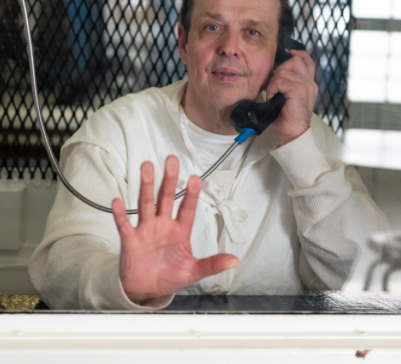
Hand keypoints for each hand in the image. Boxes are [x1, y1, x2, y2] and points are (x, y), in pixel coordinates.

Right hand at [111, 156, 238, 302]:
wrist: (146, 289)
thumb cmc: (170, 275)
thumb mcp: (193, 272)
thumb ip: (211, 264)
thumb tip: (235, 261)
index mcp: (180, 231)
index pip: (187, 209)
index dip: (191, 195)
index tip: (196, 179)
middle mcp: (163, 225)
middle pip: (166, 198)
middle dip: (169, 180)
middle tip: (172, 160)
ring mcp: (146, 230)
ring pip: (146, 204)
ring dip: (146, 186)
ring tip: (147, 166)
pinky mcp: (130, 239)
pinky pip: (124, 224)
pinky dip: (119, 214)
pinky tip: (117, 201)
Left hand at [266, 49, 317, 146]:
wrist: (293, 133)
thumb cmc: (288, 118)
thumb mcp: (288, 97)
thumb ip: (287, 83)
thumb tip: (276, 72)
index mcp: (309, 84)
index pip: (307, 61)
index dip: (298, 54)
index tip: (290, 52)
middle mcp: (310, 83)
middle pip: (294, 61)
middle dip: (280, 71)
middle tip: (275, 86)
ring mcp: (306, 86)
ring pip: (284, 72)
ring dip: (274, 83)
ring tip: (273, 95)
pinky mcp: (299, 90)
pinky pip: (280, 81)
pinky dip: (273, 88)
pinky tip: (273, 98)